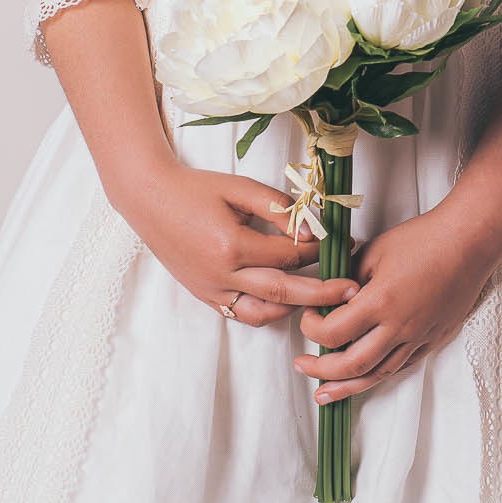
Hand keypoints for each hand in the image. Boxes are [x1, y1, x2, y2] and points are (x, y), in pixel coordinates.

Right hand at [114, 160, 359, 326]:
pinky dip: (268, 312)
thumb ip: (277, 208)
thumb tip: (309, 230)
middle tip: (352, 292)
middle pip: (284, 292)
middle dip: (323, 293)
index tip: (340, 243)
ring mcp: (211, 290)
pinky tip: (285, 301)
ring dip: (295, 308)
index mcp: (232, 246)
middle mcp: (222, 275)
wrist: (149, 199)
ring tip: (321, 298)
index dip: (316, 250)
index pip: (288, 256)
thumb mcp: (239, 188)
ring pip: (263, 312)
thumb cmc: (195, 188)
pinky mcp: (204, 296)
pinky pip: (242, 314)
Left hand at [293, 203, 497, 401]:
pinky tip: (366, 377)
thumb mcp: (375, 250)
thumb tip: (333, 294)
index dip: (313, 329)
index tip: (309, 318)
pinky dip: (380, 375)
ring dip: (348, 386)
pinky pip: (402, 366)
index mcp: (380, 302)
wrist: (470, 241)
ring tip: (326, 393)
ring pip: (378, 374)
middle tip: (303, 366)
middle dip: (321, 370)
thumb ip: (349, 276)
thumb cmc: (424, 239)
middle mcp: (400, 326)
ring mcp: (420, 336)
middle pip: (352, 365)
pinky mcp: (435, 338)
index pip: (334, 332)